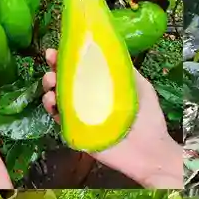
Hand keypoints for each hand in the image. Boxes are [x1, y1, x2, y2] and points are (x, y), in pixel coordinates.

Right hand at [42, 49, 181, 187]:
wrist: (149, 151)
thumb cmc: (148, 119)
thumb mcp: (141, 87)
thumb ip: (125, 71)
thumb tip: (109, 48)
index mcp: (102, 87)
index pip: (81, 70)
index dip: (67, 59)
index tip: (57, 50)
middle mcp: (89, 100)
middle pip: (64, 82)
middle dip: (53, 71)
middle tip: (51, 65)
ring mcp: (81, 117)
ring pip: (57, 99)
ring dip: (49, 88)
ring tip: (51, 84)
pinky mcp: (77, 134)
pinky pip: (60, 120)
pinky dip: (52, 109)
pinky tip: (52, 102)